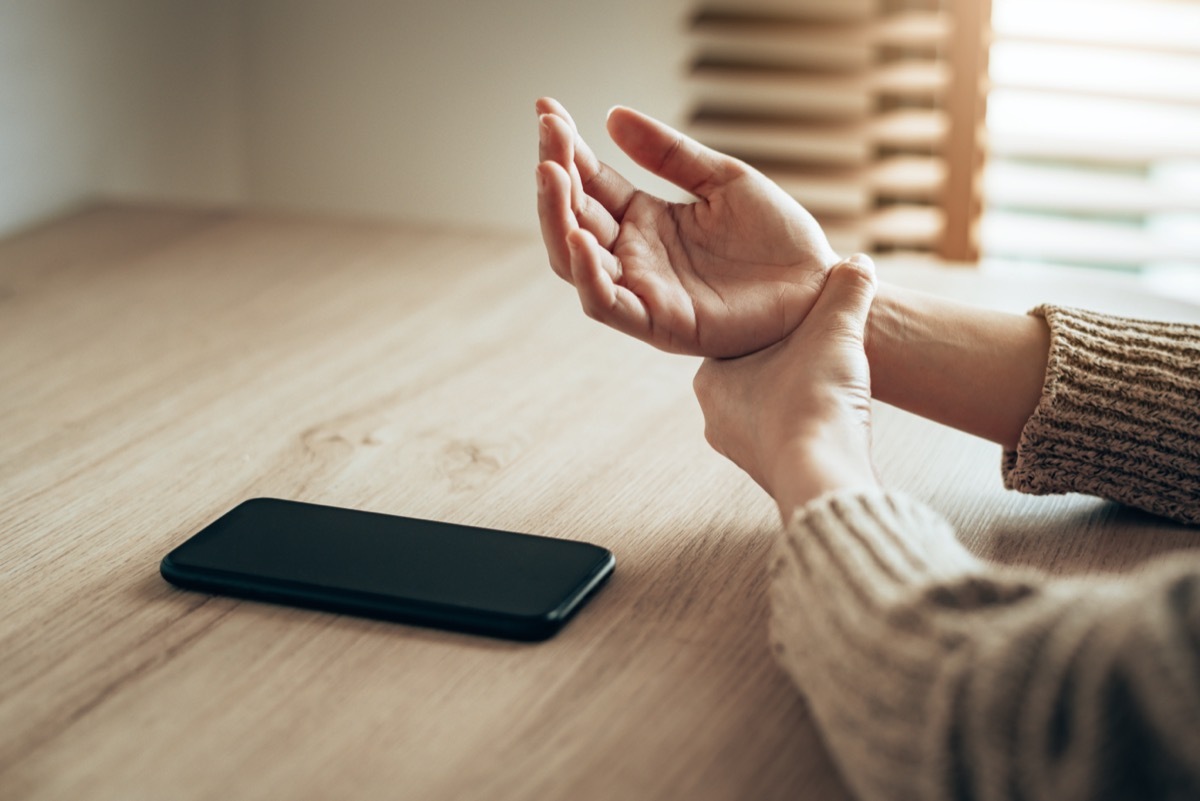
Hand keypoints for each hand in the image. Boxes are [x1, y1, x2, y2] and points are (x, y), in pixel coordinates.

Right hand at [536, 97, 839, 357]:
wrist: (817, 285)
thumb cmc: (777, 237)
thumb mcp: (724, 180)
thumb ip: (670, 154)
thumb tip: (613, 116)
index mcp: (645, 220)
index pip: (589, 183)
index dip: (565, 149)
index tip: (547, 109)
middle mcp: (635, 256)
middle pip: (571, 220)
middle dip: (554, 178)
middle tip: (547, 137)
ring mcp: (644, 290)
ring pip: (576, 261)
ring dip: (557, 219)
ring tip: (552, 173)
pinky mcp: (660, 323)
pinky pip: (609, 304)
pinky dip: (589, 275)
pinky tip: (580, 238)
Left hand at [693, 256, 879, 518]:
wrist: (823, 475)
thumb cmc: (813, 398)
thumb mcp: (834, 329)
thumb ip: (847, 292)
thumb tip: (861, 262)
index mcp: (710, 380)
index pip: (741, 339)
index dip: (780, 326)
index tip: (808, 321)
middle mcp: (716, 418)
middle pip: (758, 374)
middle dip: (793, 362)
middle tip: (826, 350)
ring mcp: (741, 451)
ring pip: (774, 409)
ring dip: (804, 397)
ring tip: (836, 385)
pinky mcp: (771, 476)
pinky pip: (790, 439)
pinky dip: (812, 426)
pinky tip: (837, 419)